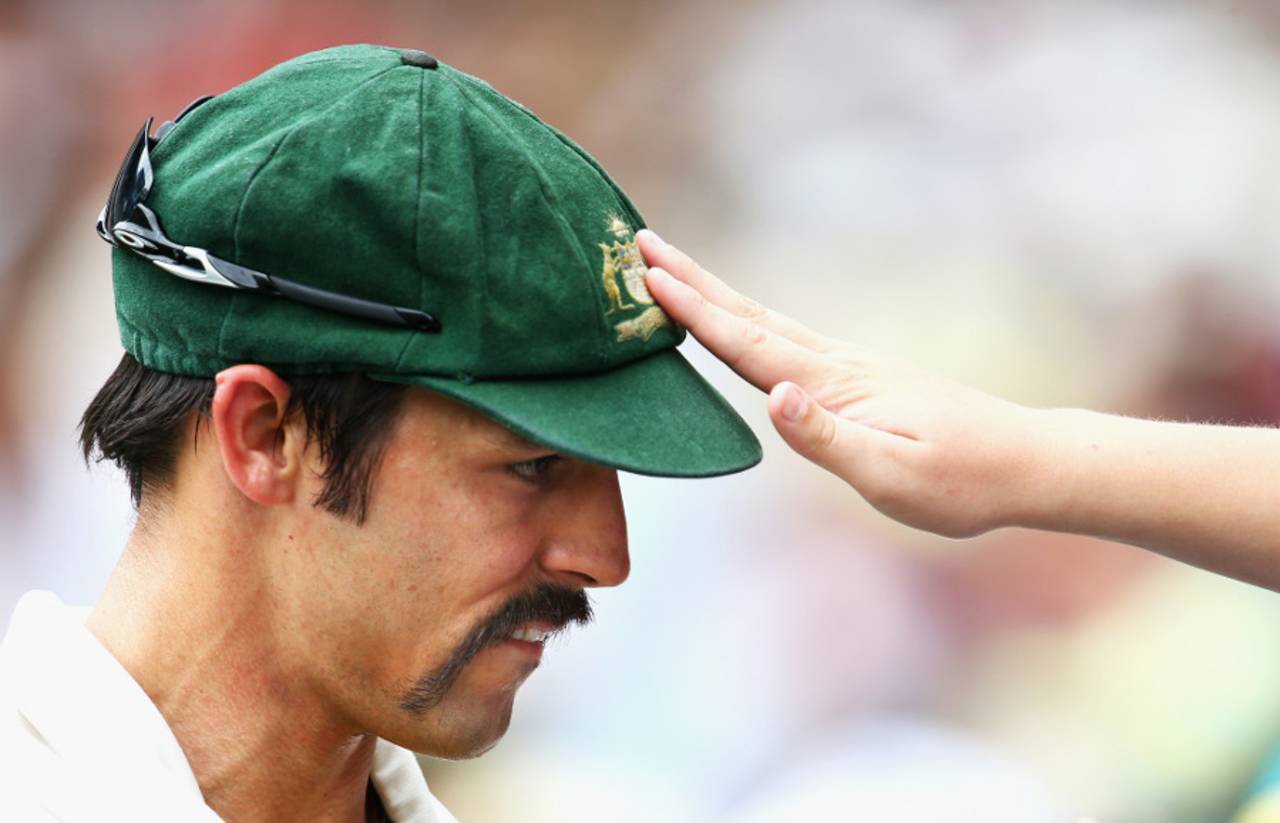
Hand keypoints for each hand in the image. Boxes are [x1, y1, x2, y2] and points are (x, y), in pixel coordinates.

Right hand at [638, 229, 1047, 538]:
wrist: (1022, 462)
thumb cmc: (959, 482)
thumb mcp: (892, 476)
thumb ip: (828, 438)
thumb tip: (774, 394)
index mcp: (832, 386)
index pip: (748, 342)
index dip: (694, 309)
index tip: (647, 272)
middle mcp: (834, 366)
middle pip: (749, 315)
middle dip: (693, 279)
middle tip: (640, 241)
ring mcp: (846, 369)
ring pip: (766, 321)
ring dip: (716, 294)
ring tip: (675, 269)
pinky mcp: (856, 381)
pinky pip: (785, 338)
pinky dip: (748, 320)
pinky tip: (743, 322)